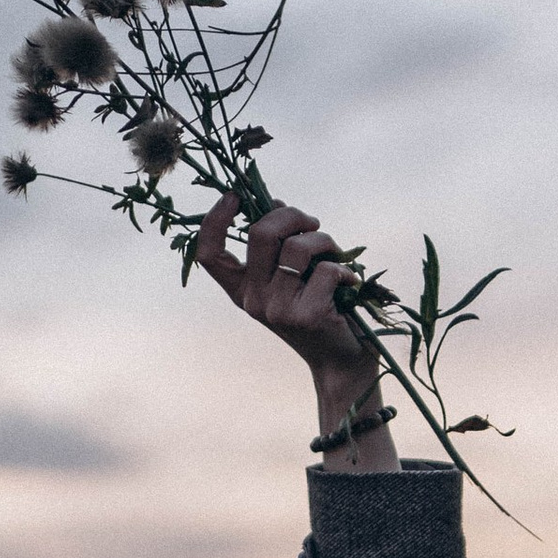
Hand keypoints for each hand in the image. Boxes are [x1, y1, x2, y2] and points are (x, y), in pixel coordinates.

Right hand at [194, 195, 369, 387]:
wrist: (341, 361)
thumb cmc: (320, 307)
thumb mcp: (290, 277)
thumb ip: (278, 245)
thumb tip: (274, 203)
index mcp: (242, 290)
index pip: (209, 255)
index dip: (214, 221)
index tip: (234, 196)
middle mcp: (252, 301)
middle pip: (260, 234)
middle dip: (291, 215)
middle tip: (312, 223)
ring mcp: (276, 310)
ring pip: (297, 247)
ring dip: (324, 240)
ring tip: (335, 254)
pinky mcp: (305, 316)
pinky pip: (325, 269)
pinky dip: (342, 268)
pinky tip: (348, 283)